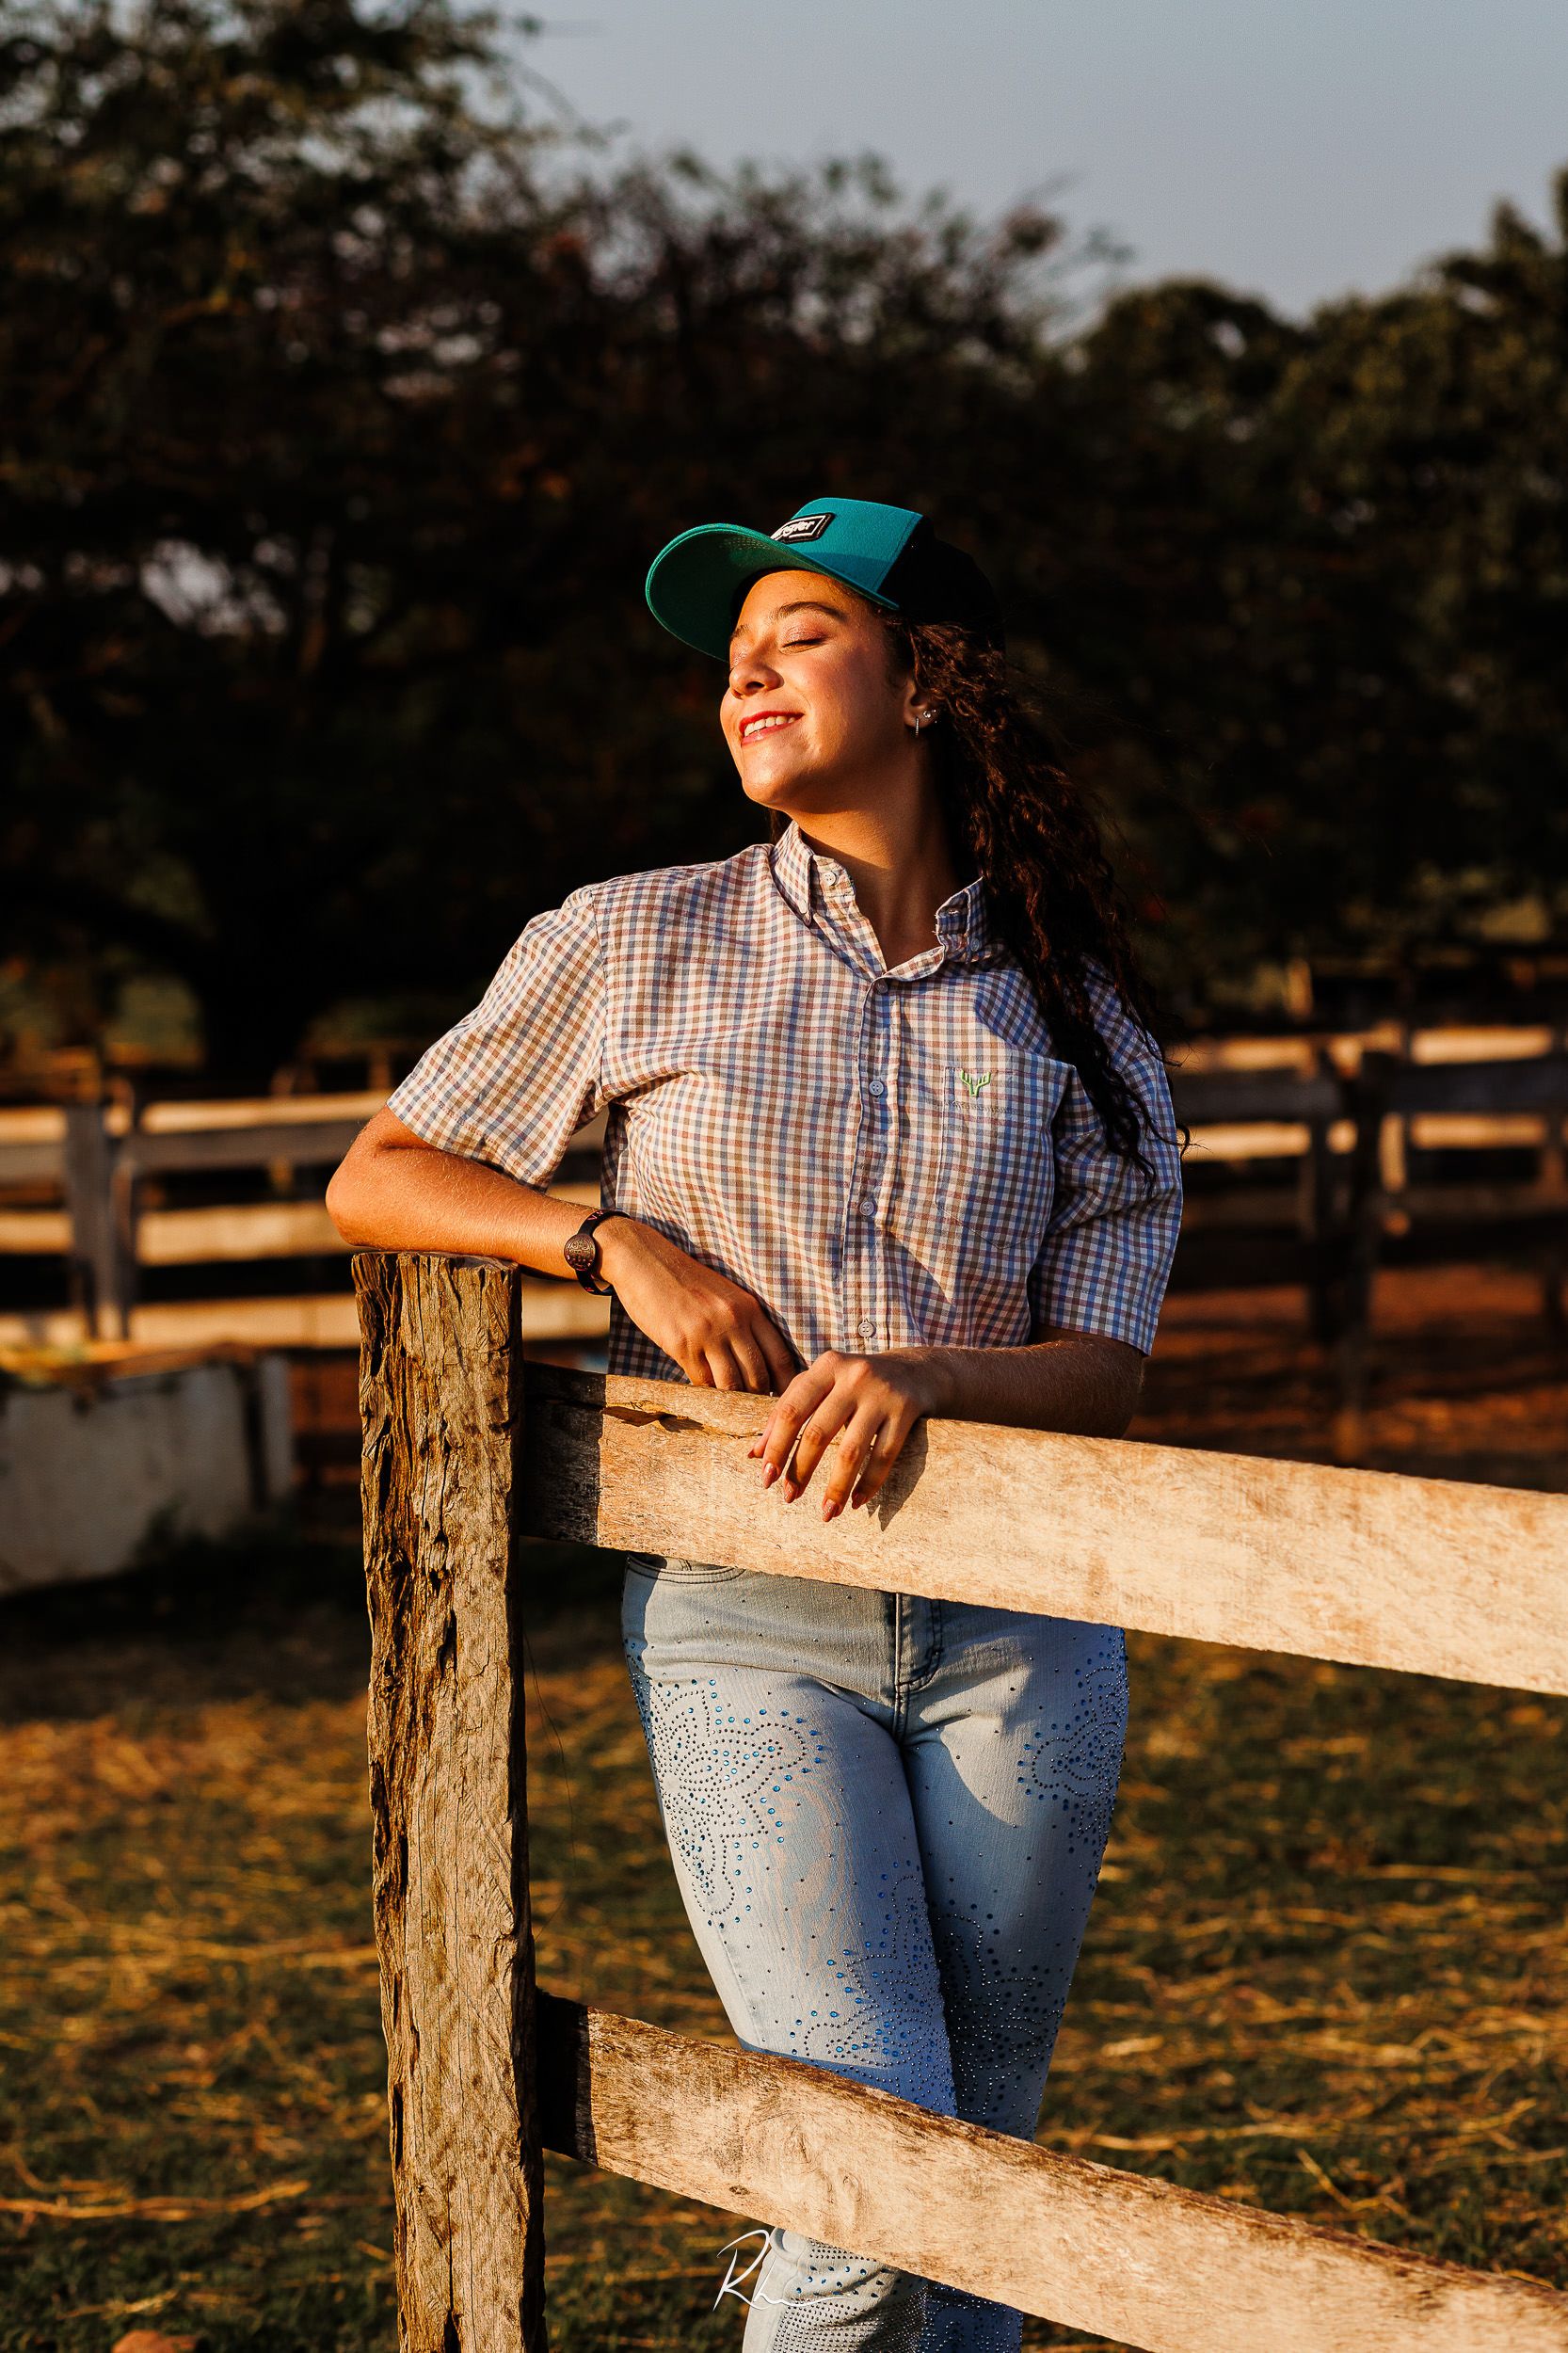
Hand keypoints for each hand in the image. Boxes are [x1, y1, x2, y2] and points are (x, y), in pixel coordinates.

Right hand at [597, 1218, 797, 1392]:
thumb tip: (758, 1362)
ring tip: (732, 1409)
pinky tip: (707, 1396)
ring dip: (732, 1400)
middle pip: (758, 1375)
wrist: (645, 1262)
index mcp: (749, 1308)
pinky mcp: (680, 1344)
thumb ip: (744, 1324)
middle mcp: (733, 1321)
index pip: (779, 1355)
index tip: (783, 1398)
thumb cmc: (686, 1282)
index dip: (785, 1384)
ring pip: (731, 1383)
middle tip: (754, 1410)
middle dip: (758, 1397)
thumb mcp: (726, 1295)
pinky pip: (701, 1380)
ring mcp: (706, 1334)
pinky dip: (706, 1392)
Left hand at [748, 1348, 953, 1520]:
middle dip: (801, 1470)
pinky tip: (856, 1502)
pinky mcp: (906, 1410)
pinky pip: (884, 1456)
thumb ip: (789, 1411)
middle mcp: (853, 1376)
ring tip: (826, 1513)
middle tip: (789, 1497)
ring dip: (836, 1487)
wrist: (918, 1370)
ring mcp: (882, 1393)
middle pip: (818, 1432)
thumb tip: (754, 1454)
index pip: (791, 1410)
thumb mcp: (824, 1385)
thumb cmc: (858, 1383)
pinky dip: (869, 1484)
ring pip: (852, 1451)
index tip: (766, 1478)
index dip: (776, 1447)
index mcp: (826, 1366)